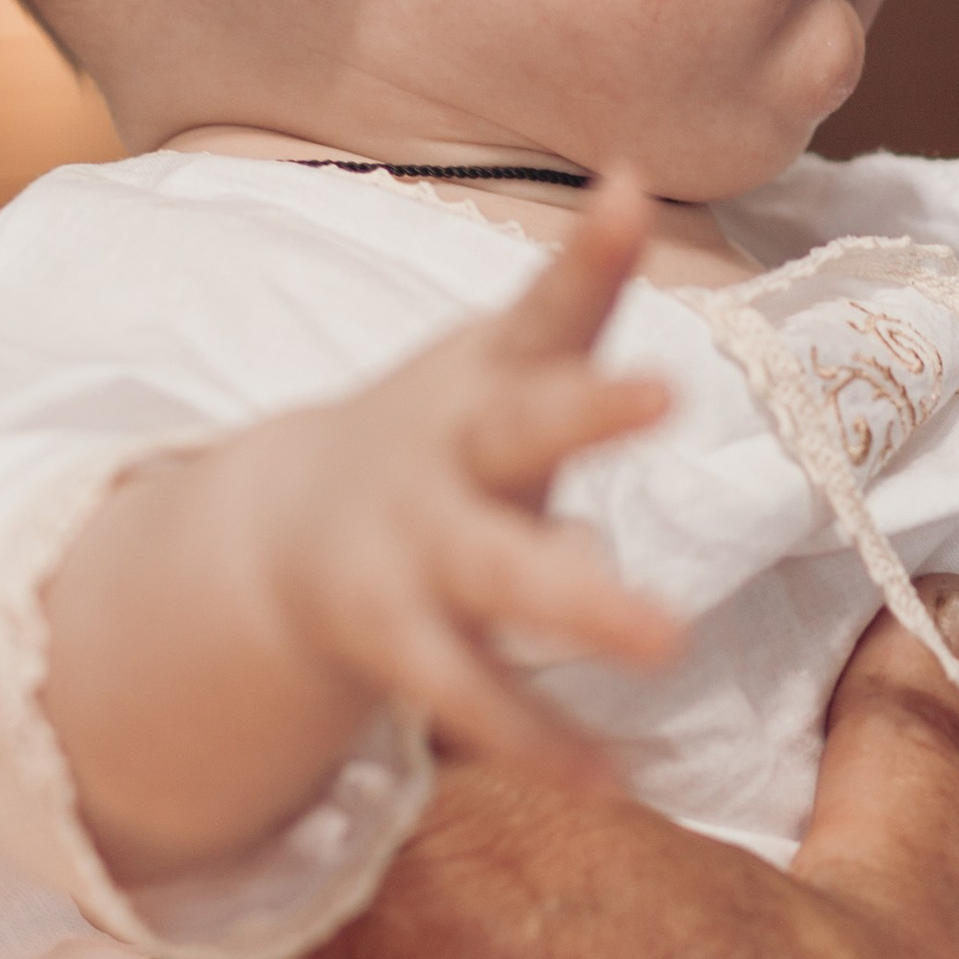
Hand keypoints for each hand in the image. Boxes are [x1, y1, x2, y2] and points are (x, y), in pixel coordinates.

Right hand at [47, 179, 680, 884]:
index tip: (630, 194)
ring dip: (577, 603)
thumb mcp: (502, 352)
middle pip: (522, 427)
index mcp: (484, 376)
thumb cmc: (446, 428)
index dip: (589, 254)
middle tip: (665, 392)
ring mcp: (419, 548)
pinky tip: (611, 780)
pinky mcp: (402, 640)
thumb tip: (637, 178)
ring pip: (497, 575)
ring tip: (667, 638)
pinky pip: (474, 697)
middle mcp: (451, 452)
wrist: (291, 529)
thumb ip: (577, 287)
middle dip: (589, 411)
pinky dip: (540, 741)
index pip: (546, 304)